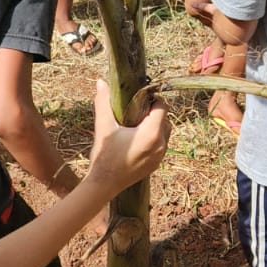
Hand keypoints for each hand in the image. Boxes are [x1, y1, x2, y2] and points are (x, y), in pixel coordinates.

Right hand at [85, 79, 169, 196]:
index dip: (152, 99)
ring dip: (154, 124)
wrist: (104, 185)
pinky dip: (153, 137)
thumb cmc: (104, 156)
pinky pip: (161, 144)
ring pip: (165, 132)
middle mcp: (160, 145)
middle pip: (165, 118)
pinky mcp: (156, 164)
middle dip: (152, 111)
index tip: (138, 99)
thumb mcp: (104, 127)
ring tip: (135, 124)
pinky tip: (136, 138)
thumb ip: (103, 103)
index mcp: (151, 133)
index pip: (162, 106)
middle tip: (135, 110)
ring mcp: (160, 156)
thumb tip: (101, 82)